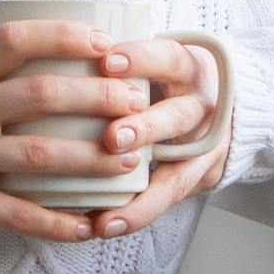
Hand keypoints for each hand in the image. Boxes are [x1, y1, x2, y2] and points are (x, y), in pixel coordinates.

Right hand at [0, 19, 152, 243]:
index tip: (105, 45)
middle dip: (96, 96)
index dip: (64, 36)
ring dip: (89, 157)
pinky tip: (86, 226)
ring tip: (126, 160)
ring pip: (36, 154)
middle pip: (38, 95)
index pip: (13, 40)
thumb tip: (55, 53)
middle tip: (135, 103)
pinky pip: (13, 214)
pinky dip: (54, 223)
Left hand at [89, 38, 228, 240]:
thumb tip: (47, 47)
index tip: (108, 61)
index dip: (142, 58)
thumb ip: (119, 57)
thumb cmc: (169, 76)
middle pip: (179, 117)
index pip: (169, 57)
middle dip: (146, 129)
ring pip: (178, 171)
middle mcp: (203, 108)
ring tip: (106, 213)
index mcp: (189, 68)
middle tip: (112, 138)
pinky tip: (106, 225)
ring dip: (141, 194)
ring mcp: (205, 147)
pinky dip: (138, 214)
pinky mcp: (198, 177)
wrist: (226, 103)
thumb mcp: (158, 56)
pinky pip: (168, 199)